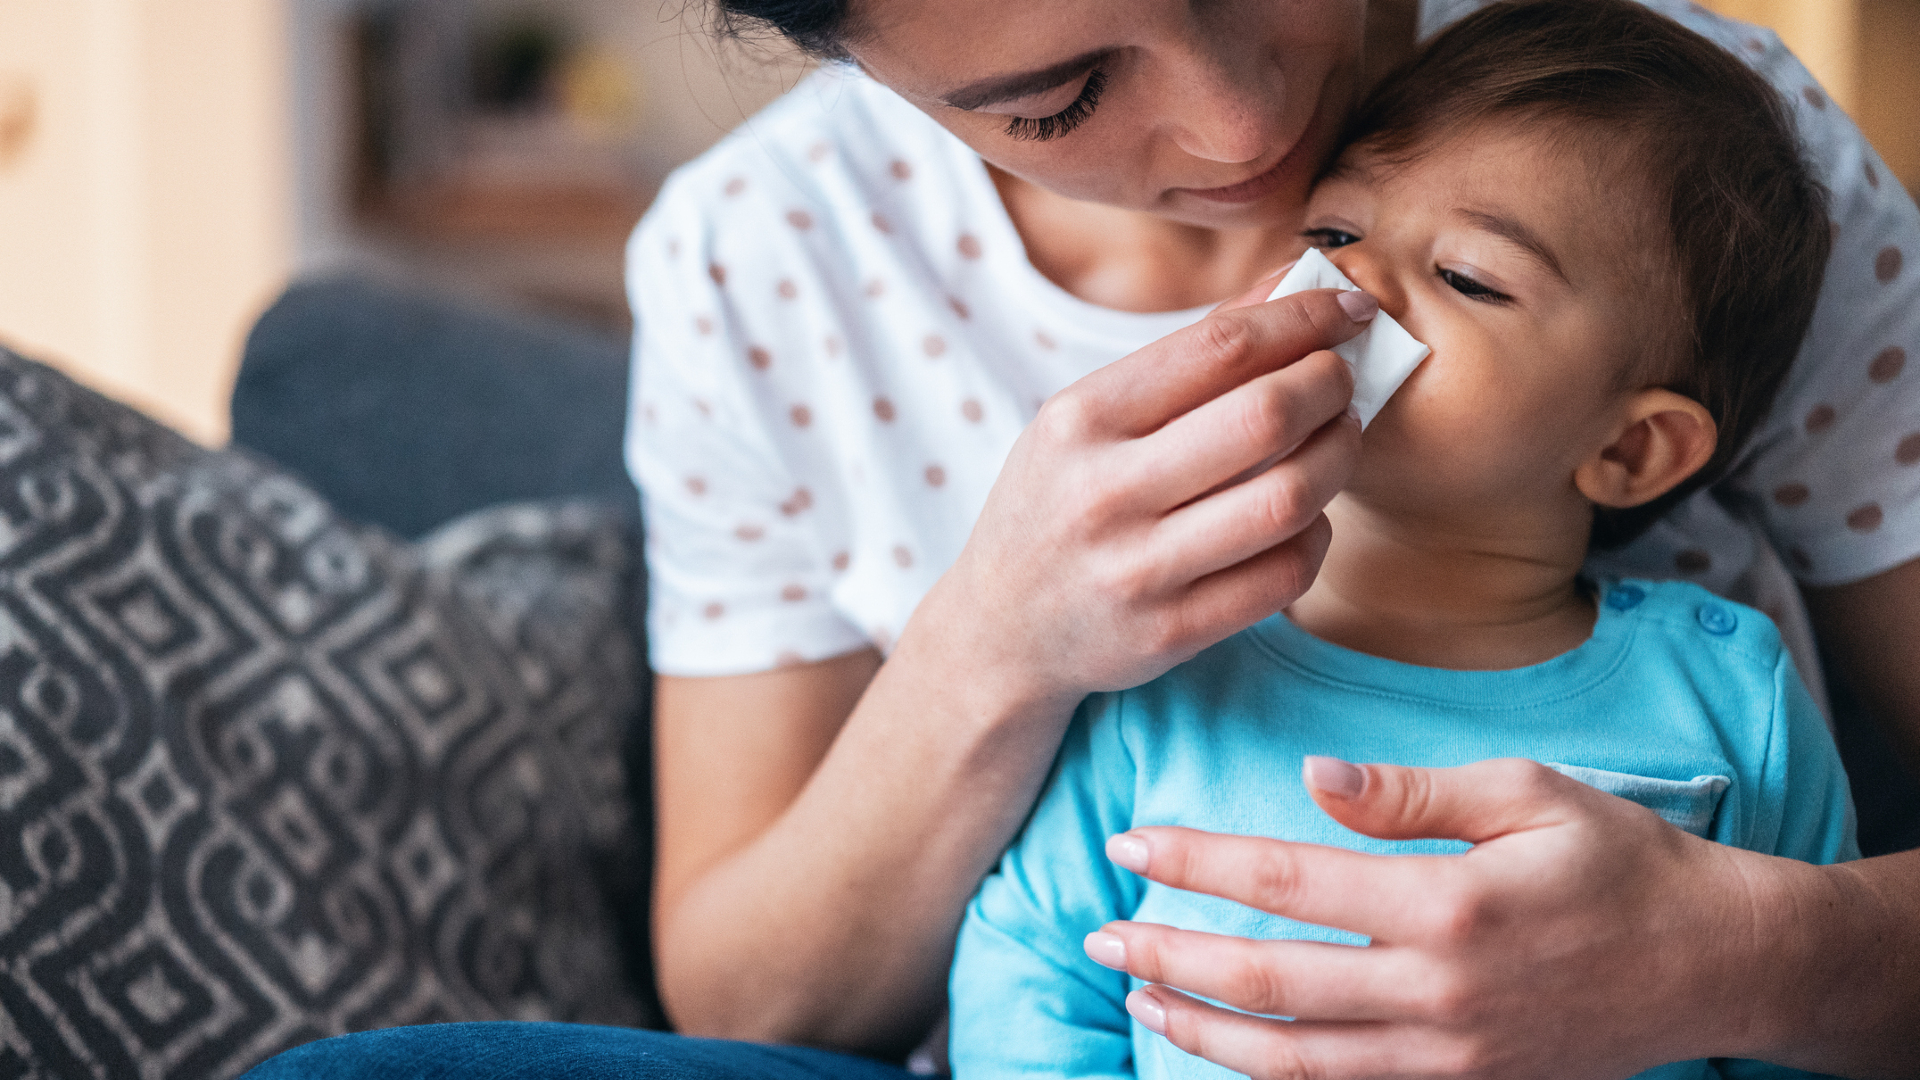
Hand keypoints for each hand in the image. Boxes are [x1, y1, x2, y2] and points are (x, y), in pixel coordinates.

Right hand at [906, 279, 1372, 711]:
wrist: (1001, 630)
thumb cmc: (1057, 503)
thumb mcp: (1087, 418)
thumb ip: (1186, 356)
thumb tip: (1290, 286)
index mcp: (1081, 419)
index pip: (1220, 348)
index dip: (1304, 319)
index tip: (1349, 310)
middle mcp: (1104, 493)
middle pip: (1265, 418)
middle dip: (1331, 385)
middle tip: (1344, 379)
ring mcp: (1138, 570)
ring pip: (1288, 499)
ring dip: (1338, 458)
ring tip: (1338, 439)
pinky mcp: (1171, 633)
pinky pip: (1284, 575)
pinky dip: (1317, 534)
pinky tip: (1308, 515)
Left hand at [1084, 757, 1824, 1078]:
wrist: (1713, 964)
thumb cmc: (1618, 860)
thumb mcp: (1527, 794)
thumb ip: (1411, 793)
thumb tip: (1310, 778)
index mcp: (1448, 903)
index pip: (1288, 879)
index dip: (1199, 861)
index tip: (1131, 841)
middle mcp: (1437, 990)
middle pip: (1269, 979)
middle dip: (1170, 954)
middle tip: (1100, 930)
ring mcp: (1447, 1053)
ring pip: (1293, 1055)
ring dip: (1202, 1025)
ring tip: (1137, 993)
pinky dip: (1272, 1074)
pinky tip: (1222, 1045)